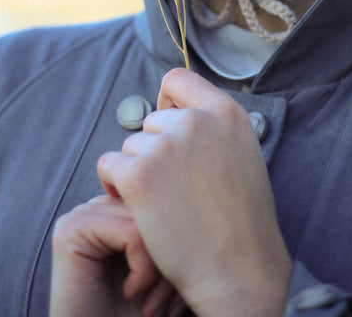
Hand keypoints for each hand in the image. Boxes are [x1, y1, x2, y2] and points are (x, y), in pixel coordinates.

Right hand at [49, 194, 183, 316]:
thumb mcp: (167, 262)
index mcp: (114, 208)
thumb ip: (172, 224)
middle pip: (156, 205)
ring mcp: (80, 215)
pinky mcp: (72, 231)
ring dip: (160, 267)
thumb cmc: (136, 314)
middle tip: (168, 302)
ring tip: (154, 303)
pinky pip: (132, 233)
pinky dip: (144, 270)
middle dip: (172, 255)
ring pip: (149, 216)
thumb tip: (200, 194)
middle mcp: (94, 205)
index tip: (181, 284)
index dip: (179, 239)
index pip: (163, 198)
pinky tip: (132, 293)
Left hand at [97, 69, 291, 316]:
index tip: (167, 129)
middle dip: (155, 149)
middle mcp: (196, 120)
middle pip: (152, 119)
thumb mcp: (242, 154)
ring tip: (163, 205)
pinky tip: (136, 208)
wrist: (240, 272)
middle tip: (172, 187)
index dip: (167, 101)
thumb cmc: (243, 222)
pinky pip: (108, 166)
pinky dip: (115, 186)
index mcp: (226, 112)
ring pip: (131, 145)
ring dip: (138, 170)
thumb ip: (213, 128)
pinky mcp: (139, 174)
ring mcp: (167, 145)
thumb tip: (174, 113)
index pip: (178, 79)